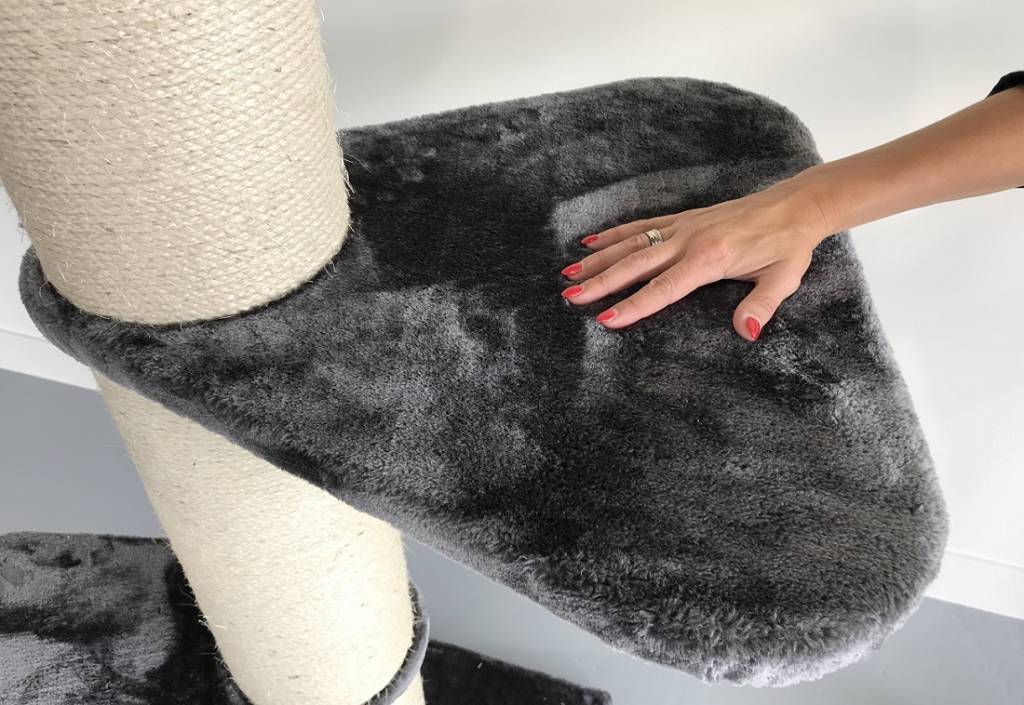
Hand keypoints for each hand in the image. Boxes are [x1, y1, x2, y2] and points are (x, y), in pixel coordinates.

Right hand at [558, 176, 833, 339]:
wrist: (795, 205)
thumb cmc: (789, 245)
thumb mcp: (783, 278)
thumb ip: (761, 305)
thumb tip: (745, 332)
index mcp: (709, 259)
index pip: (663, 288)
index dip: (633, 305)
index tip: (605, 318)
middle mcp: (689, 240)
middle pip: (636, 265)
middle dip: (600, 282)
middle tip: (570, 297)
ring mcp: (682, 227)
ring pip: (631, 244)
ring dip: (598, 259)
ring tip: (568, 274)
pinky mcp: (682, 219)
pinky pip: (642, 227)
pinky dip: (614, 234)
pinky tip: (591, 242)